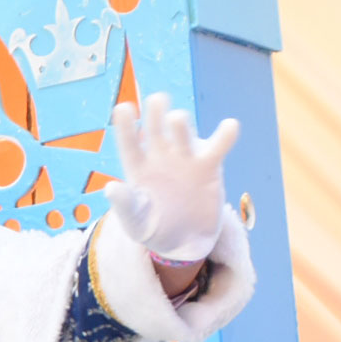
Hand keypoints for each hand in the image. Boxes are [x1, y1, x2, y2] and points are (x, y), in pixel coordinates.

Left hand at [105, 93, 239, 267]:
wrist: (185, 242)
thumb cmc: (154, 228)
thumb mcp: (135, 222)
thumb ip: (125, 205)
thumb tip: (111, 188)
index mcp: (138, 166)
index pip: (129, 143)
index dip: (126, 126)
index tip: (123, 108)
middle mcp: (160, 155)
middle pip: (156, 129)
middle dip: (156, 113)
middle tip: (157, 100)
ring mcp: (185, 157)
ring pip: (183, 133)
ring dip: (180, 125)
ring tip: (177, 119)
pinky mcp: (210, 165)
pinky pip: (218, 147)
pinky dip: (225, 135)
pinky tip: (229, 126)